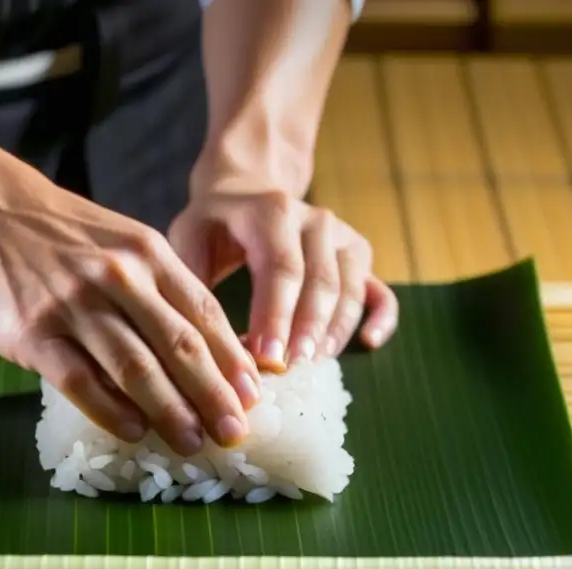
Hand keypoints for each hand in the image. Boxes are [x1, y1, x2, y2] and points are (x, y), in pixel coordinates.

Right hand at [0, 163, 261, 456]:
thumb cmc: (66, 239)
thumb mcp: (127, 244)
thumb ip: (164, 290)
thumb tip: (208, 353)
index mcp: (149, 255)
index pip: (205, 314)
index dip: (233, 361)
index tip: (253, 398)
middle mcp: (119, 278)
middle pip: (179, 345)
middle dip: (213, 395)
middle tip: (234, 432)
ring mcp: (76, 305)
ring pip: (135, 367)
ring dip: (170, 410)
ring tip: (192, 442)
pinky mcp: (36, 333)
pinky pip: (80, 380)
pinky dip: (110, 410)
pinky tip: (134, 431)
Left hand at [169, 187, 398, 371]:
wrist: (246, 194)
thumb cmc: (214, 226)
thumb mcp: (189, 239)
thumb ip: (194, 282)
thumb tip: (201, 340)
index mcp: (272, 212)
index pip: (280, 268)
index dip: (276, 316)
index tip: (266, 358)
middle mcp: (315, 221)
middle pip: (320, 281)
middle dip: (306, 331)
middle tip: (291, 370)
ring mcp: (341, 237)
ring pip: (350, 289)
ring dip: (335, 331)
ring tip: (313, 367)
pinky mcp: (357, 256)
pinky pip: (379, 289)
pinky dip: (381, 317)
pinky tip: (370, 343)